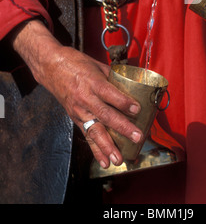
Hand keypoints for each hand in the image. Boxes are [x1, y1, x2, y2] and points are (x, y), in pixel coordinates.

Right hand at [10, 19, 142, 168]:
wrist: (50, 67)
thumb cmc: (75, 62)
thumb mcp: (96, 65)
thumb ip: (113, 77)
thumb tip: (131, 85)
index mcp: (93, 82)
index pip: (110, 94)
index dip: (124, 102)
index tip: (138, 109)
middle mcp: (85, 98)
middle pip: (106, 115)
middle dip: (122, 128)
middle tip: (136, 137)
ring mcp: (79, 110)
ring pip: (95, 130)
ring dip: (108, 146)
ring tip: (119, 159)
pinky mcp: (75, 118)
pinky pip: (87, 135)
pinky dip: (95, 150)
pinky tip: (104, 161)